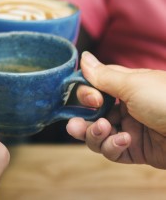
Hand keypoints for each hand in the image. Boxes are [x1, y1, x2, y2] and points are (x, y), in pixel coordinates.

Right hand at [66, 51, 165, 168]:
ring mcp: (130, 130)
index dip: (84, 95)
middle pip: (90, 115)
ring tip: (103, 130)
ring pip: (97, 135)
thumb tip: (82, 58)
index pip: (93, 89)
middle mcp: (125, 108)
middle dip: (80, 120)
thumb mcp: (132, 84)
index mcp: (125, 87)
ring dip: (94, 134)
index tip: (91, 98)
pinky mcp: (136, 151)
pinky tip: (124, 141)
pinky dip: (112, 146)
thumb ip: (102, 75)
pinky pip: (112, 151)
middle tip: (75, 124)